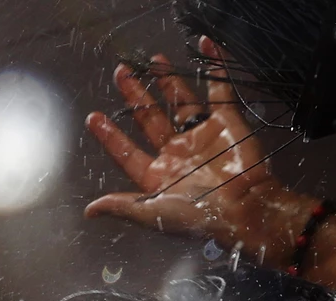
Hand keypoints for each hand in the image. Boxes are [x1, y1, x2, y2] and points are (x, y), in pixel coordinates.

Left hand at [83, 42, 310, 261]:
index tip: (93, 118)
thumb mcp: (153, 213)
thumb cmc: (199, 217)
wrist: (246, 209)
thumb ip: (122, 205)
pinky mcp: (226, 123)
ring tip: (153, 60)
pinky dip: (215, 69)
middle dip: (135, 97)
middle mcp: (178, 154)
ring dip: (167, 81)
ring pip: (180, 102)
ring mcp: (201, 136)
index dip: (110, 136)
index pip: (128, 152)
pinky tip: (204, 48)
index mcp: (159, 176)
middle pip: (150, 119)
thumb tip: (90, 211)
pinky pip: (219, 91)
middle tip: (121, 74)